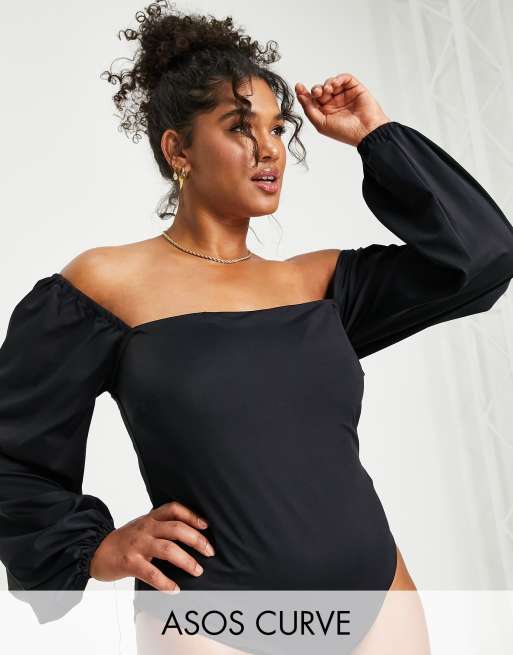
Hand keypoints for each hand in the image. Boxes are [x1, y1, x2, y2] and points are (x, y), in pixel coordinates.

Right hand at [89, 501, 214, 591]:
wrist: (94, 550)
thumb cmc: (123, 540)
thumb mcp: (142, 526)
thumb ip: (161, 527)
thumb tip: (189, 535)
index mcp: (150, 518)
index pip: (174, 509)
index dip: (192, 515)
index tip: (206, 526)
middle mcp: (146, 528)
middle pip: (177, 529)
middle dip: (197, 540)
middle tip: (210, 551)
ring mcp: (138, 545)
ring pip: (168, 549)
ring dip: (186, 561)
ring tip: (197, 570)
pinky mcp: (130, 562)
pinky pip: (151, 572)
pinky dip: (165, 582)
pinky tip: (175, 589)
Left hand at [295, 73, 390, 146]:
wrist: (366, 131)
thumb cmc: (345, 132)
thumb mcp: (321, 123)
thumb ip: (309, 109)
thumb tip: (300, 95)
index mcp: (325, 113)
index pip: (312, 101)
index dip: (304, 93)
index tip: (298, 86)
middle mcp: (334, 104)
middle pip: (320, 90)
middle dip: (316, 90)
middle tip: (317, 93)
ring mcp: (344, 95)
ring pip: (331, 83)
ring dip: (326, 84)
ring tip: (327, 91)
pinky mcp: (355, 88)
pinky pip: (344, 78)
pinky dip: (337, 79)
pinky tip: (334, 85)